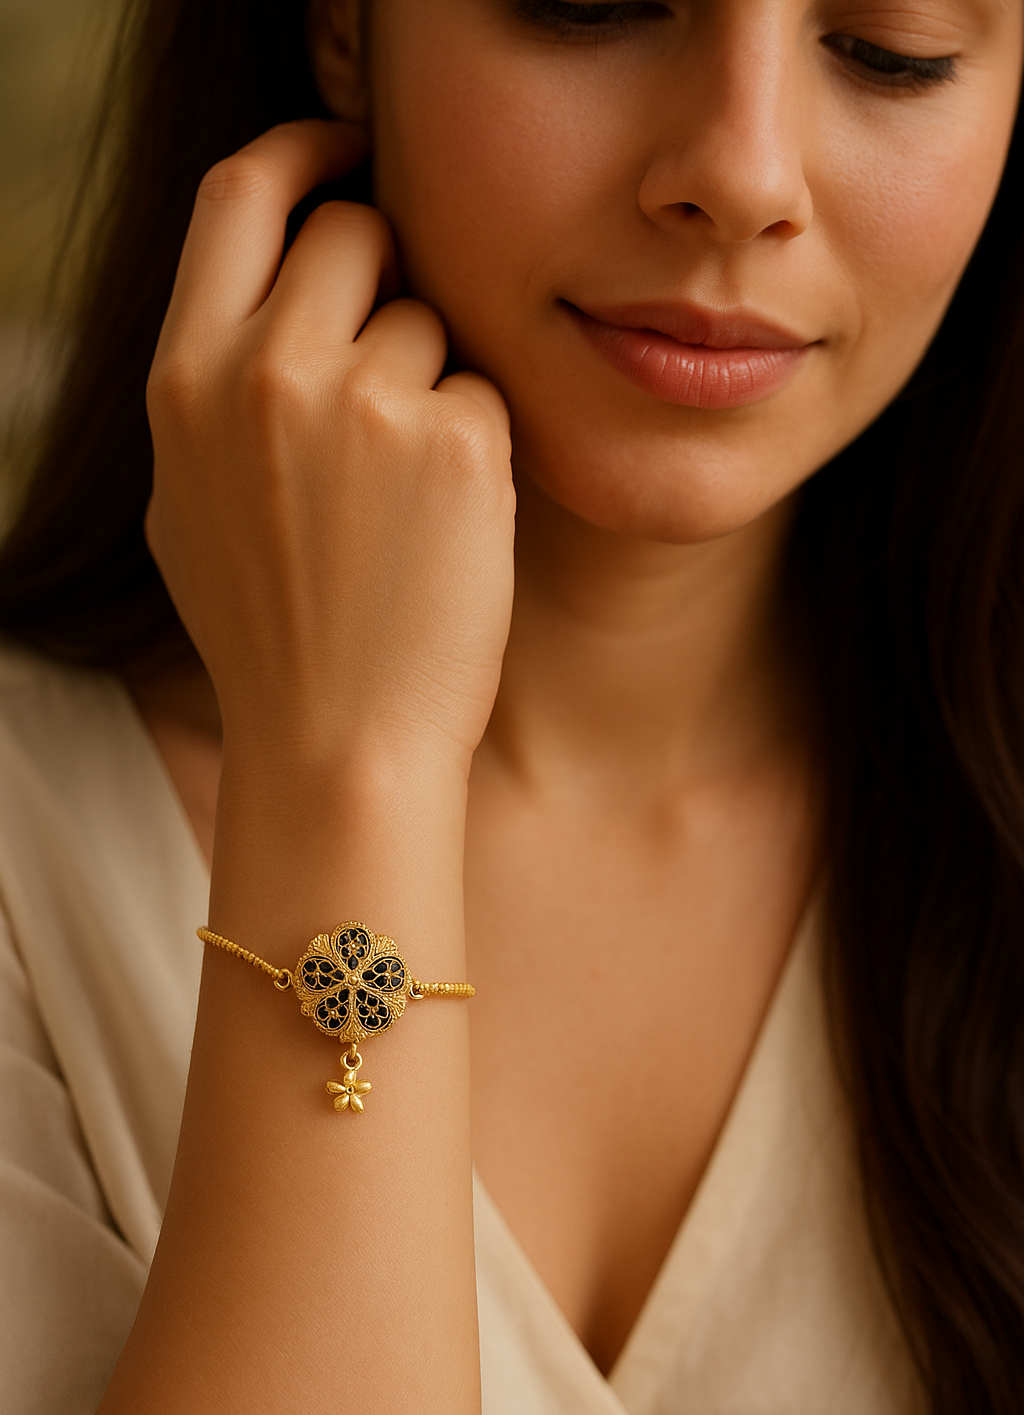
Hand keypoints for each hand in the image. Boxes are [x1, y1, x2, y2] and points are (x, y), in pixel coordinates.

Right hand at [146, 120, 515, 773]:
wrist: (338, 745)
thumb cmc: (269, 634)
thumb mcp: (187, 503)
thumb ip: (214, 387)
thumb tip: (263, 304)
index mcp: (185, 376)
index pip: (241, 192)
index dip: (302, 154)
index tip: (347, 159)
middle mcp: (266, 369)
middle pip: (355, 233)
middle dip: (386, 281)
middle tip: (394, 372)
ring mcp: (366, 402)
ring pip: (431, 320)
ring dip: (432, 384)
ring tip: (402, 501)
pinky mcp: (460, 442)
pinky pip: (484, 391)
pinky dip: (477, 446)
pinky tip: (444, 529)